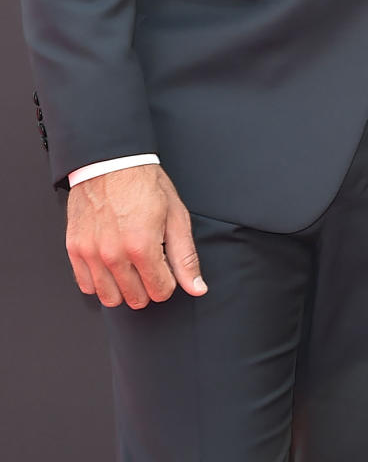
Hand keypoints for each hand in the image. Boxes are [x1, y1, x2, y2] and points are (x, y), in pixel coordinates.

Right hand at [66, 164, 206, 308]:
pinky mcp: (75, 249)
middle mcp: (113, 254)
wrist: (111, 162)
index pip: (160, 291)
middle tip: (150, 264)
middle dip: (148, 286)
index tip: (167, 267)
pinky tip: (111, 265)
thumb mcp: (175, 216)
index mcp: (142, 246)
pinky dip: (100, 281)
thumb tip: (197, 288)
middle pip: (136, 299)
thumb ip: (185, 257)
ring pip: (110, 298)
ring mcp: (91, 254)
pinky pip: (87, 286)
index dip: (169, 281)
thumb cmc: (144, 184)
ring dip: (124, 288)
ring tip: (131, 266)